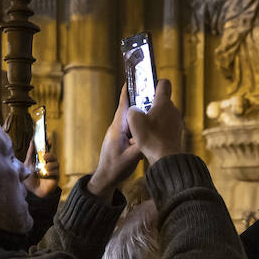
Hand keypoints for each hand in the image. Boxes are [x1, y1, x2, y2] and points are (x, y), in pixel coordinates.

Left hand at [23, 140, 60, 198]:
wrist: (31, 191)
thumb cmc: (29, 178)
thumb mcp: (27, 164)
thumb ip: (30, 153)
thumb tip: (32, 141)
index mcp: (42, 160)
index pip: (47, 150)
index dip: (49, 144)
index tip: (48, 139)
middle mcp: (48, 165)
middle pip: (53, 156)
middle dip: (50, 155)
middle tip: (44, 156)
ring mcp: (53, 171)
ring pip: (56, 163)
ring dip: (50, 164)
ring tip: (44, 168)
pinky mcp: (55, 178)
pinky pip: (56, 172)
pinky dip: (51, 172)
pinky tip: (46, 174)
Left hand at [90, 85, 142, 202]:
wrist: (105, 179)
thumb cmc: (115, 169)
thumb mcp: (131, 159)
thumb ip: (141, 146)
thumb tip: (152, 136)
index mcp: (117, 129)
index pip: (123, 105)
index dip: (128, 92)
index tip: (132, 79)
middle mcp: (116, 128)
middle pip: (129, 109)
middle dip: (139, 99)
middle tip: (152, 90)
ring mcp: (118, 133)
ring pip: (132, 119)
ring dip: (141, 113)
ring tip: (154, 107)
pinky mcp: (121, 139)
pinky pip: (132, 128)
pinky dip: (140, 125)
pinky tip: (149, 127)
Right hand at [127, 79, 184, 165]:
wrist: (166, 158)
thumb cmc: (151, 138)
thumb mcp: (134, 120)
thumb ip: (132, 109)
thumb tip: (134, 110)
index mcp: (164, 102)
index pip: (164, 83)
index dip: (155, 83)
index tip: (147, 90)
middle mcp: (174, 109)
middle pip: (162, 100)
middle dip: (151, 104)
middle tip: (141, 113)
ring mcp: (177, 121)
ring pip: (164, 114)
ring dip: (155, 118)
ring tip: (145, 128)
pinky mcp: (177, 133)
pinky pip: (167, 125)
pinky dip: (159, 128)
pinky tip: (151, 137)